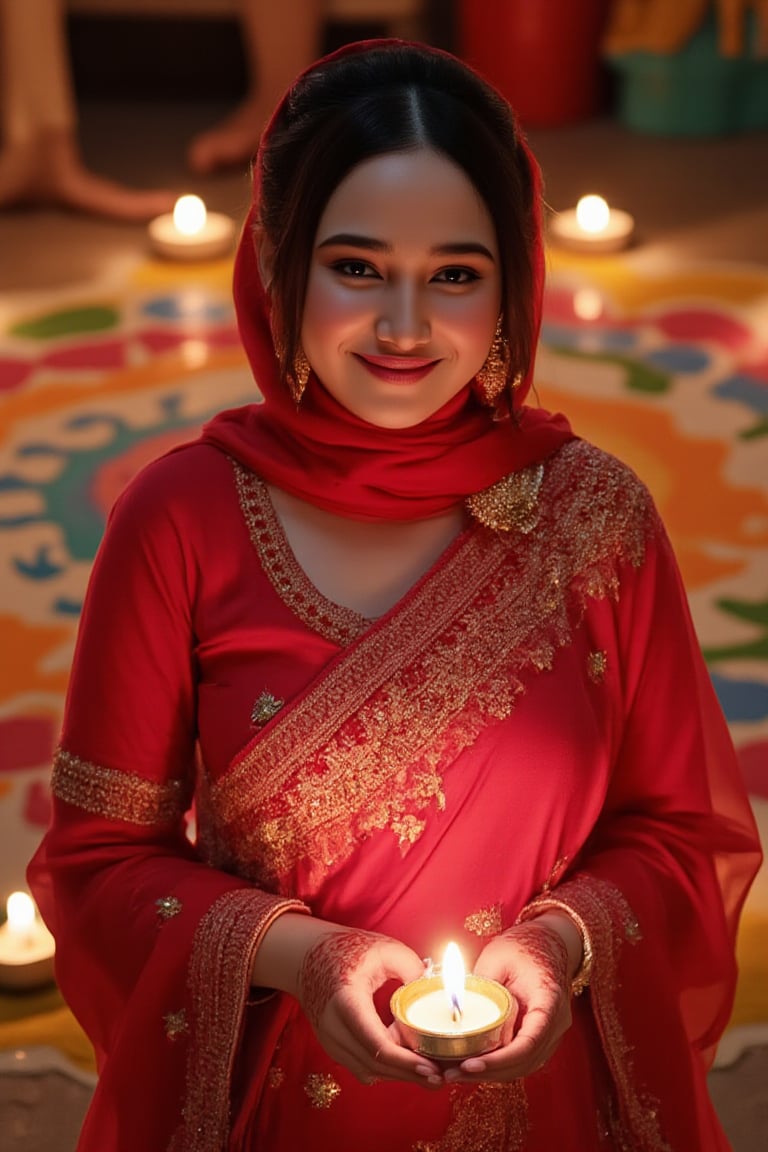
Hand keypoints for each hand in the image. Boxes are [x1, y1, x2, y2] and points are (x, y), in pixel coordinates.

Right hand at [298, 927, 442, 1087]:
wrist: (306, 957)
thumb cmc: (347, 949)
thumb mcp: (384, 950)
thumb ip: (412, 969)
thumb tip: (437, 994)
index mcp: (346, 1001)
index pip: (377, 1045)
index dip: (406, 1061)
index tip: (432, 1068)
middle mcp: (333, 1028)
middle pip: (375, 1065)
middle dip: (409, 1074)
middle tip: (440, 1077)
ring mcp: (330, 1041)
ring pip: (369, 1071)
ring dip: (398, 1074)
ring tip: (429, 1072)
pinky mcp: (333, 1046)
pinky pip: (362, 1066)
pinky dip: (385, 1068)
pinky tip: (405, 1060)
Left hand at [443, 918, 574, 1084]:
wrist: (547, 941)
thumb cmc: (522, 946)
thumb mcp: (497, 958)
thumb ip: (484, 987)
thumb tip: (461, 1017)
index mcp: (549, 1000)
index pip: (528, 1042)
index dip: (499, 1059)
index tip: (469, 1064)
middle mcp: (557, 1022)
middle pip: (525, 1061)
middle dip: (488, 1072)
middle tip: (451, 1074)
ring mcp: (552, 1032)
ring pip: (524, 1066)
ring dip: (492, 1074)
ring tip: (456, 1074)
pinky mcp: (542, 1036)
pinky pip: (523, 1058)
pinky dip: (499, 1066)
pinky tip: (473, 1066)